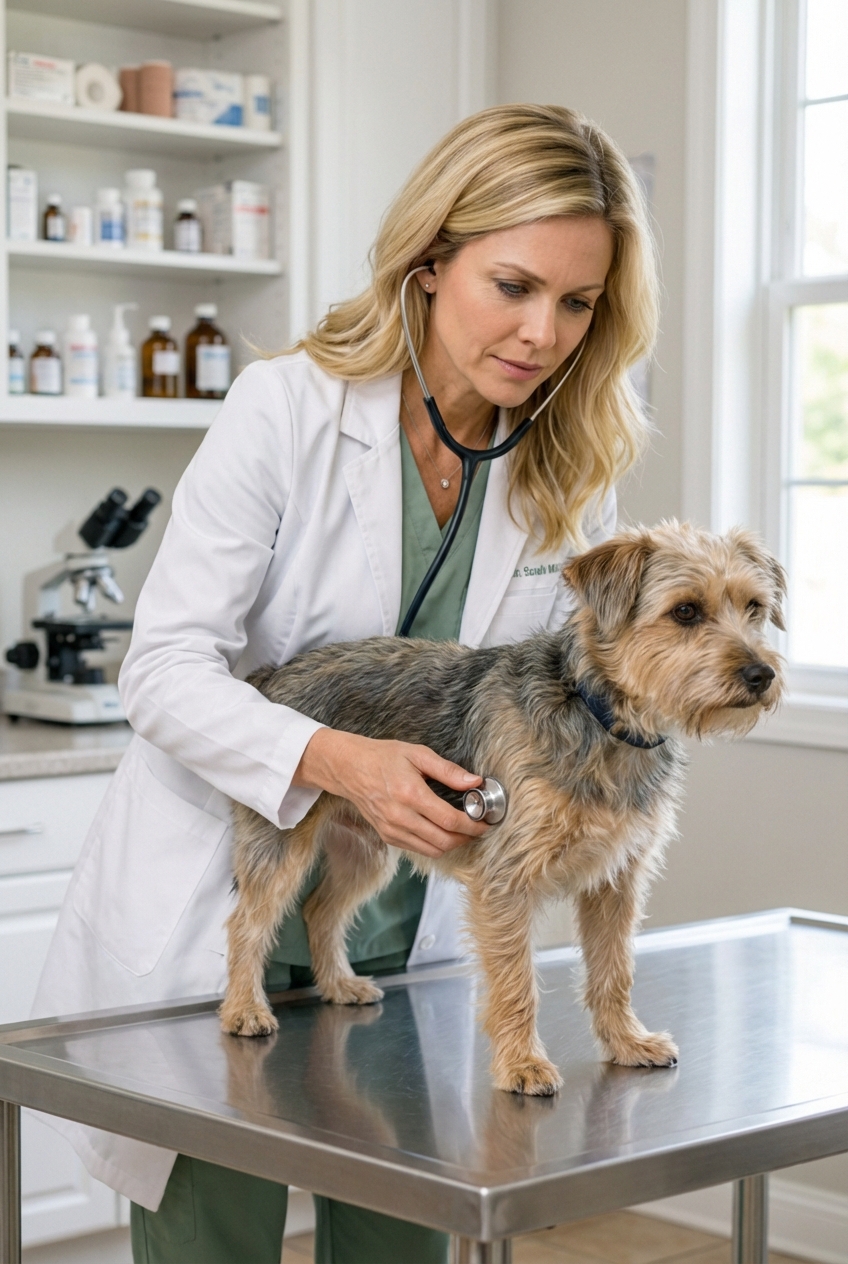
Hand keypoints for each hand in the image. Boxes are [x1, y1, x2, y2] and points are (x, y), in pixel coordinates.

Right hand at [292, 728, 487, 858]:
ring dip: (452, 844)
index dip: (473, 825)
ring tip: (462, 831)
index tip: (485, 822)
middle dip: (466, 838)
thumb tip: (475, 782)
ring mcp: (392, 829)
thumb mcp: (418, 754)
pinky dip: (434, 845)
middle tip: (478, 828)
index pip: (450, 820)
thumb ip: (448, 771)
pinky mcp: (387, 836)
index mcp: (410, 793)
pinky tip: (441, 831)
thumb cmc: (383, 757)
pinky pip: (418, 849)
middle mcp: (400, 816)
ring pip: (432, 850)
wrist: (349, 768)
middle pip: (444, 841)